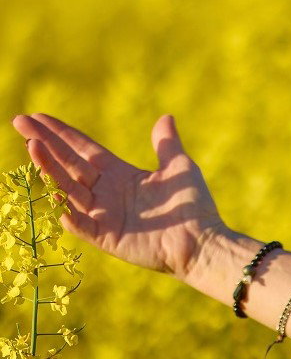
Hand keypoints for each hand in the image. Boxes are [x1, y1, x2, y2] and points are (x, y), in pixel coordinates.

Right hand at [9, 112, 230, 277]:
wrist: (202, 241)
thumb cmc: (193, 205)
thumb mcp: (180, 167)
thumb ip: (166, 144)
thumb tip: (165, 117)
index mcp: (120, 174)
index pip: (83, 150)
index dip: (61, 134)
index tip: (38, 117)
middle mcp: (106, 192)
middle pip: (69, 164)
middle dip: (45, 143)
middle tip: (20, 122)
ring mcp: (103, 214)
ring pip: (68, 188)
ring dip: (50, 169)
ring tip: (32, 147)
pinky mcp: (106, 236)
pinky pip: (81, 224)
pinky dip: (68, 212)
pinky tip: (52, 195)